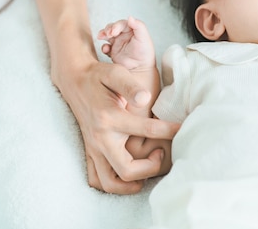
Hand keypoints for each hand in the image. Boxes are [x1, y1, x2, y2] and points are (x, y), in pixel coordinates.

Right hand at [54, 59, 179, 193]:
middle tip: (161, 152)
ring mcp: (93, 148)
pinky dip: (115, 184)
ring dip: (132, 183)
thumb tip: (145, 97)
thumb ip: (129, 85)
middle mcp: (100, 138)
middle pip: (127, 170)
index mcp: (110, 118)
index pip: (147, 131)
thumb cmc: (99, 76)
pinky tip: (131, 174)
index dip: (170, 131)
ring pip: (111, 183)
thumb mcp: (115, 73)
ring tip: (147, 167)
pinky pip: (98, 180)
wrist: (74, 80)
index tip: (183, 129)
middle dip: (150, 168)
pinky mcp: (90, 152)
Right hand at [97, 16, 155, 70]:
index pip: (122, 24)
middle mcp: (124, 35)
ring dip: (103, 34)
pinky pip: (105, 47)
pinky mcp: (113, 52)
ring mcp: (118, 43)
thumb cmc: (145, 53)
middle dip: (108, 29)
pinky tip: (106, 50)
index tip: (114, 32)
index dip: (116, 26)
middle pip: (112, 27)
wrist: (141, 69)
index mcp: (132, 30)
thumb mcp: (144, 38)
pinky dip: (104, 47)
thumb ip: (139, 26)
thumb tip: (130, 17)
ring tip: (102, 37)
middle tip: (108, 34)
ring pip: (107, 35)